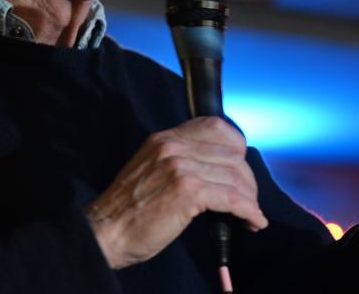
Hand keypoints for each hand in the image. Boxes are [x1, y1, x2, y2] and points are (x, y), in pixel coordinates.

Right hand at [85, 116, 268, 268]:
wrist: (105, 231)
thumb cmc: (127, 210)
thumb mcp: (150, 170)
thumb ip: (178, 162)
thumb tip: (215, 170)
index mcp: (164, 139)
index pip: (214, 126)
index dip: (236, 147)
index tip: (240, 167)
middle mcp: (173, 146)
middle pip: (232, 153)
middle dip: (247, 180)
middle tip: (248, 200)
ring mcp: (180, 166)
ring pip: (235, 176)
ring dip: (250, 199)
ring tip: (250, 215)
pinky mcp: (187, 191)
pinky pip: (232, 198)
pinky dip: (248, 211)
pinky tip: (253, 221)